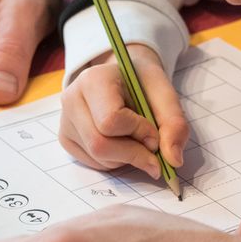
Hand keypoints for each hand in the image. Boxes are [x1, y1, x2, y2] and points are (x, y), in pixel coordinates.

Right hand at [59, 44, 189, 178]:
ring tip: (137, 139)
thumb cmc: (142, 83)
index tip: (154, 130)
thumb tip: (173, 161)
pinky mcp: (66, 139)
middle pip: (100, 144)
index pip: (110, 120)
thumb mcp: (165, 94)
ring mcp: (65, 121)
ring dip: (127, 158)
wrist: (123, 78)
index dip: (139, 131)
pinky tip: (123, 143)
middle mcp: (72, 99)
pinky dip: (116, 161)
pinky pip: (93, 163)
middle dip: (134, 153)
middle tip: (152, 148)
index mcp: (93, 80)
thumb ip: (174, 125)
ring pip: (98, 158)